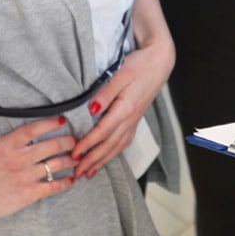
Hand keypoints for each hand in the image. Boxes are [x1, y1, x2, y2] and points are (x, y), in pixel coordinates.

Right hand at [0, 115, 77, 223]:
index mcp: (7, 145)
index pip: (34, 129)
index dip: (50, 123)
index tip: (63, 120)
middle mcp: (20, 159)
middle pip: (52, 146)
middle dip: (68, 142)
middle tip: (76, 141)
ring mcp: (25, 176)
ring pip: (56, 165)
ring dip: (70, 161)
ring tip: (78, 158)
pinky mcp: (28, 193)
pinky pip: (52, 186)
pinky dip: (65, 183)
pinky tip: (72, 180)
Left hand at [71, 0, 175, 178]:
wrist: (160, 62)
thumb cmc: (139, 65)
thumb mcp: (120, 75)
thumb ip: (105, 94)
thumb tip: (91, 111)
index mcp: (126, 108)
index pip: (103, 131)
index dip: (87, 144)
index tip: (74, 154)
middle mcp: (131, 119)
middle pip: (109, 145)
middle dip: (92, 160)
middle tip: (77, 173)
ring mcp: (135, 120)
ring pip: (117, 146)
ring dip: (102, 161)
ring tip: (89, 173)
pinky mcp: (136, 119)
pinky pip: (124, 142)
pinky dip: (114, 153)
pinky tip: (107, 158)